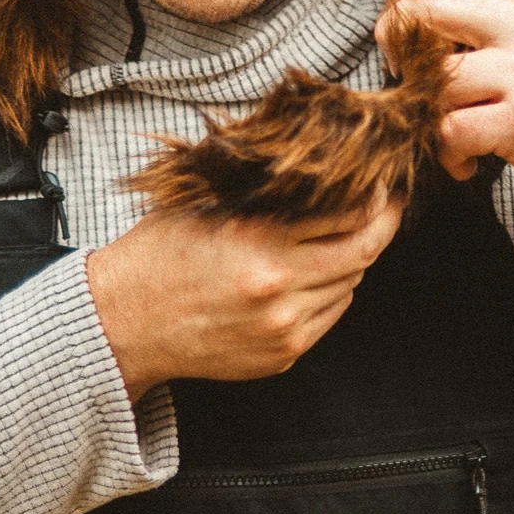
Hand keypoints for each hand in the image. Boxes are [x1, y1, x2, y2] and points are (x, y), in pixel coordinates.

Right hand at [86, 191, 402, 402]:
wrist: (126, 321)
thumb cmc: (161, 251)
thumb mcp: (207, 201)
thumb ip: (261, 183)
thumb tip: (316, 157)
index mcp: (259, 241)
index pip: (349, 216)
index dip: (377, 196)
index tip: (384, 182)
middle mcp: (278, 289)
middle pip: (364, 254)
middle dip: (383, 224)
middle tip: (387, 204)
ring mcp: (284, 329)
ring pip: (351, 286)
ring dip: (354, 258)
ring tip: (341, 234)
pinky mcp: (282, 356)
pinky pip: (331, 316)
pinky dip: (333, 289)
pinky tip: (313, 271)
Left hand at [374, 0, 513, 203]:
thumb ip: (494, 7)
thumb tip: (414, 2)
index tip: (400, 23)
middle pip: (431, 6)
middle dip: (399, 39)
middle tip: (403, 69)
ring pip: (436, 77)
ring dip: (427, 111)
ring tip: (449, 128)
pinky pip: (452, 129)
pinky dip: (447, 151)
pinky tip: (466, 160)